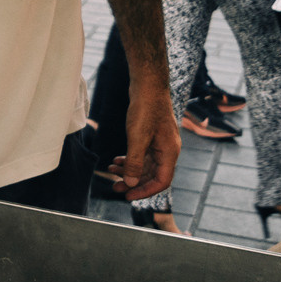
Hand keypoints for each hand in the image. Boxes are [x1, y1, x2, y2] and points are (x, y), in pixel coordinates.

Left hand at [116, 76, 180, 199]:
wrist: (148, 86)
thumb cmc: (146, 109)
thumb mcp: (137, 138)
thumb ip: (135, 162)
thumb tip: (131, 182)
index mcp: (169, 153)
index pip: (161, 182)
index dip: (145, 191)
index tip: (127, 195)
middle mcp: (167, 150)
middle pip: (152, 175)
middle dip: (133, 182)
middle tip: (114, 186)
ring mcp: (160, 143)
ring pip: (145, 165)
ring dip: (129, 170)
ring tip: (110, 171)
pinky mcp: (152, 136)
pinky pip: (142, 154)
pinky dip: (130, 159)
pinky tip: (116, 160)